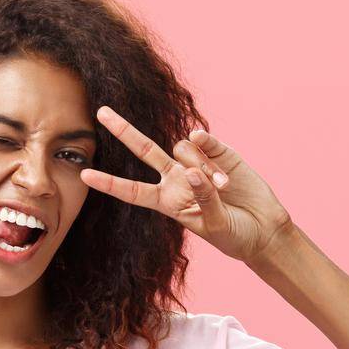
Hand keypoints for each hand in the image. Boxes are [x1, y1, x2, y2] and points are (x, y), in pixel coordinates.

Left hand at [82, 105, 296, 263]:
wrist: (264, 229)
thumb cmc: (234, 236)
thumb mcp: (214, 225)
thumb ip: (202, 198)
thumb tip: (192, 170)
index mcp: (166, 202)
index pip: (132, 191)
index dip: (110, 183)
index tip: (84, 176)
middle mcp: (176, 179)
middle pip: (144, 151)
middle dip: (124, 131)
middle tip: (102, 112)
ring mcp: (196, 164)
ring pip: (182, 149)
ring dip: (200, 167)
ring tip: (223, 189)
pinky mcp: (219, 153)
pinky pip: (203, 142)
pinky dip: (207, 148)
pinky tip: (219, 168)